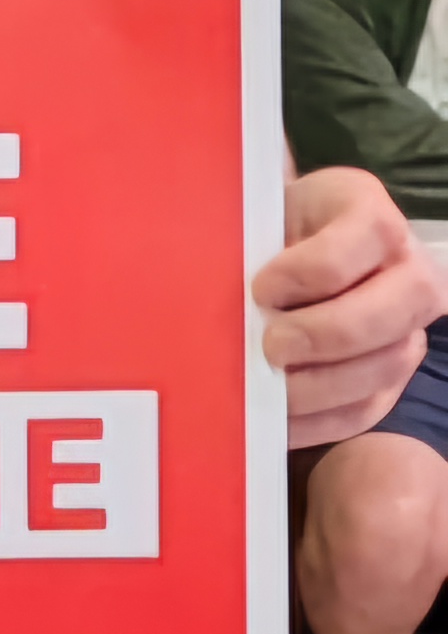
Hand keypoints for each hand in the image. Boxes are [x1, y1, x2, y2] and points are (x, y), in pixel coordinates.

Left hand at [262, 165, 445, 446]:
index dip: (311, 270)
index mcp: (365, 210)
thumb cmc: (255, 228)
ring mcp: (407, 323)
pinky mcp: (391, 372)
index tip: (260, 290)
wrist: (270, 250)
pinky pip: (370, 407)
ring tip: (269, 387)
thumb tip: (227, 292)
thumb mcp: (250, 215)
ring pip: (387, 365)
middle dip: (326, 335)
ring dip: (322, 385)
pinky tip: (280, 423)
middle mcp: (406, 265)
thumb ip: (245, 240)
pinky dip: (322, 420)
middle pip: (391, 310)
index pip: (362, 238)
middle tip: (270, 346)